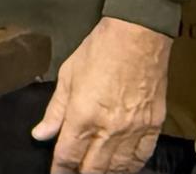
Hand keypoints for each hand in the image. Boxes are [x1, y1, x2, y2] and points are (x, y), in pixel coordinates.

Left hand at [32, 17, 172, 172]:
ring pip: (118, 168)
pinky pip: (142, 156)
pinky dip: (131, 166)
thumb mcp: (68, 74)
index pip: (68, 156)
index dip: (60, 170)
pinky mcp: (153, 125)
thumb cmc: (100, 50)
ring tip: (96, 172)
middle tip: (75, 173)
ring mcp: (134, 130)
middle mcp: (109, 129)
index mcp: (83, 116)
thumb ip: (55, 110)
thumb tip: (41, 134)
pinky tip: (123, 167)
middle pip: (93, 169)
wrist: (138, 34)